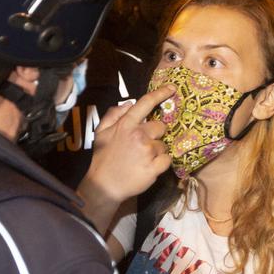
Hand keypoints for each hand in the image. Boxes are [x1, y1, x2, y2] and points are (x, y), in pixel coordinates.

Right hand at [77, 85, 173, 234]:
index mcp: (126, 124)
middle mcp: (139, 135)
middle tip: (142, 146)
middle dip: (155, 135)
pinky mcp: (154, 168)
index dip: (160, 94)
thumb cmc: (103, 158)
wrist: (104, 185)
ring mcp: (147, 152)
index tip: (172, 89)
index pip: (146, 103)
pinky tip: (148, 167)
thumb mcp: (101, 132)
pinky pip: (167, 160)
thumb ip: (114, 115)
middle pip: (161, 127)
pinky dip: (161, 164)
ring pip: (163, 145)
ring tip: (141, 160)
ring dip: (156, 151)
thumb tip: (129, 104)